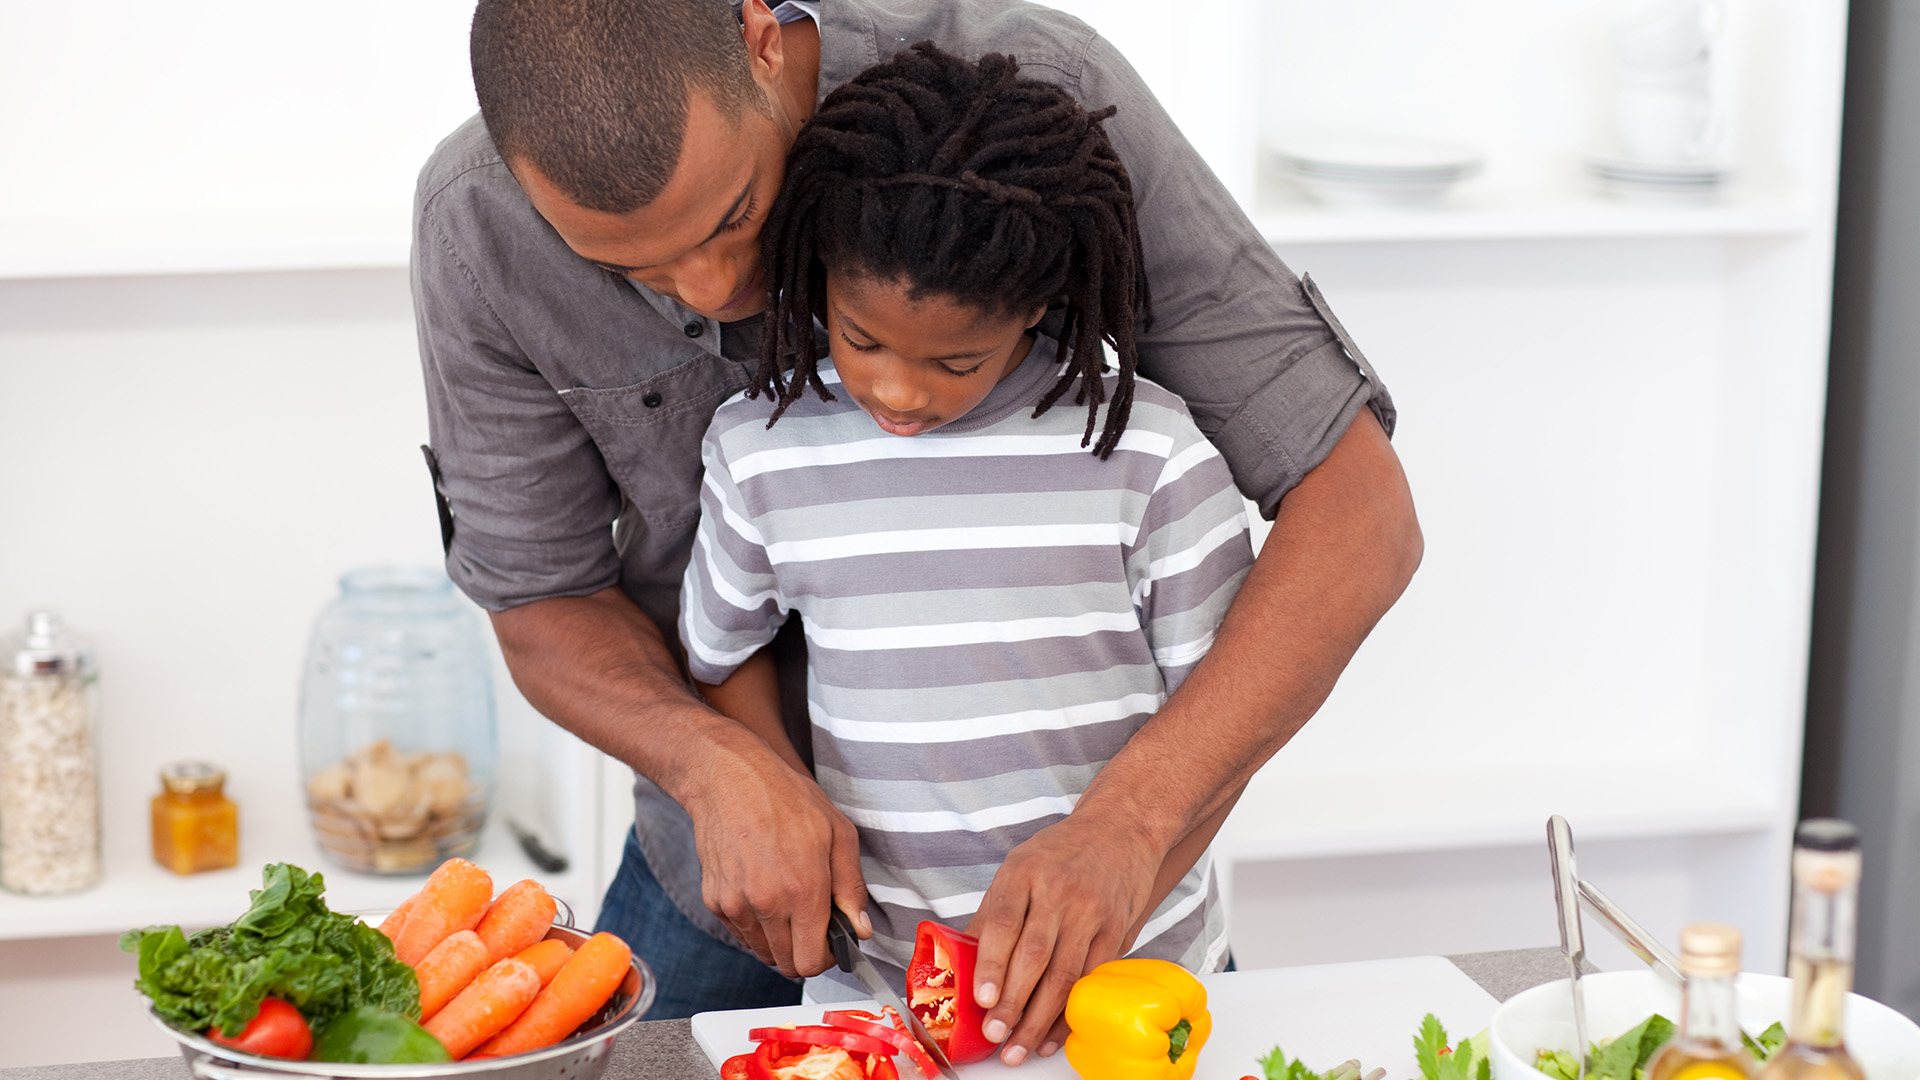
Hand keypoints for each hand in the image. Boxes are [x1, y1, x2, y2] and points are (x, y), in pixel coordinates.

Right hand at [684, 732, 870, 977]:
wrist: (728, 778)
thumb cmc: (786, 798)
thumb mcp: (838, 833)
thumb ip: (852, 887)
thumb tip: (861, 928)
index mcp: (802, 890)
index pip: (812, 962)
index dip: (828, 956)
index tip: (832, 939)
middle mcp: (766, 904)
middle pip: (788, 965)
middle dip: (805, 951)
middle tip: (814, 922)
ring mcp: (736, 905)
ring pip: (763, 953)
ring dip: (780, 940)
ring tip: (788, 902)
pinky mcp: (715, 901)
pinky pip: (742, 933)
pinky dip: (757, 925)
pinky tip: (764, 891)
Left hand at [963, 810, 1160, 1064]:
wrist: (1121, 828)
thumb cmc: (1061, 851)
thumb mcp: (1018, 866)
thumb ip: (992, 912)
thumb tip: (960, 960)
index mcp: (1024, 871)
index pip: (1003, 922)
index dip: (990, 963)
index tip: (980, 997)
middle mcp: (1058, 891)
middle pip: (1033, 954)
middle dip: (1012, 1001)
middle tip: (994, 1033)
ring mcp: (1090, 911)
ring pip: (1063, 973)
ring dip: (1039, 1018)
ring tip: (1017, 1046)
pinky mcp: (1115, 930)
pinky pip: (1089, 979)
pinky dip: (1069, 1012)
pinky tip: (1051, 1035)